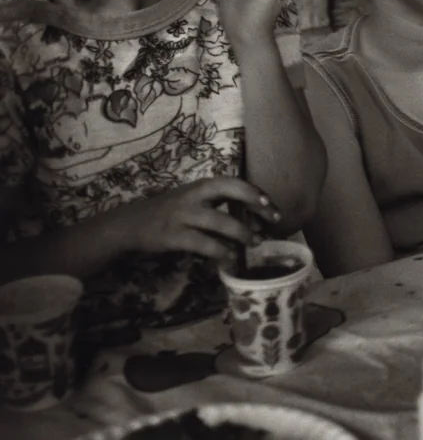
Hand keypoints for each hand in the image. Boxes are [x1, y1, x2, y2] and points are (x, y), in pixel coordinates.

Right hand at [118, 177, 281, 262]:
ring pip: (220, 221)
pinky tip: (231, 258)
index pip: (234, 182)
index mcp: (202, 185)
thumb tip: (253, 218)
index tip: (271, 205)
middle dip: (255, 205)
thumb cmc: (171, 211)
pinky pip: (203, 243)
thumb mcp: (194, 199)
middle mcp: (195, 195)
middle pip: (231, 191)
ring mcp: (183, 215)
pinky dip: (220, 250)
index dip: (254, 192)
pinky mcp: (174, 236)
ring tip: (255, 242)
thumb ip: (218, 203)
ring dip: (242, 233)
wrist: (131, 223)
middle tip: (273, 220)